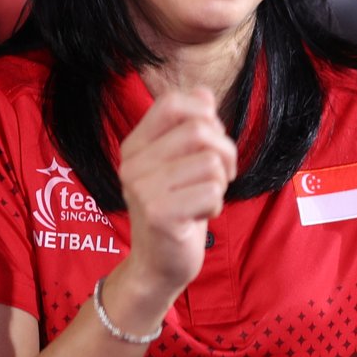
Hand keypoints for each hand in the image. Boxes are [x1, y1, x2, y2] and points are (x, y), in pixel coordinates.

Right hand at [116, 88, 235, 309]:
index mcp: (134, 146)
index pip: (171, 103)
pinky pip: (212, 191)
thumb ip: (190, 127)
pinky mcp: (159, 214)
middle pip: (198, 130)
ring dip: (221, 181)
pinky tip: (200, 216)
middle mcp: (132, 164)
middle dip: (225, 151)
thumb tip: (203, 91)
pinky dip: (216, 204)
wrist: (157, 265)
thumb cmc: (176, 210)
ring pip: (210, 161)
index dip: (204, 113)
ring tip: (206, 197)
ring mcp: (142, 189)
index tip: (212, 139)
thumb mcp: (181, 164)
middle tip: (222, 174)